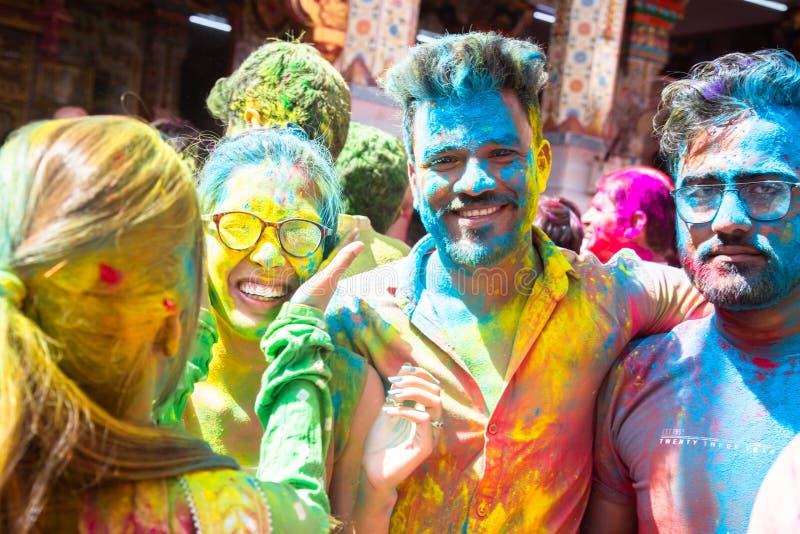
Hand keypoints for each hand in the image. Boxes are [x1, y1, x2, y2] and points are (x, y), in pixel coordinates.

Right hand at [290, 240, 363, 311]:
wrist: (298, 317)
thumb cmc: (314, 296)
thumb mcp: (329, 276)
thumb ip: (343, 261)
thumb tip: (362, 245)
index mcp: (331, 272)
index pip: (341, 252)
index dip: (348, 241)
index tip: (356, 229)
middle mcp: (325, 277)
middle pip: (334, 257)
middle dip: (340, 245)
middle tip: (345, 234)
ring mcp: (315, 283)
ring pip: (323, 264)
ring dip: (327, 254)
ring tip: (328, 244)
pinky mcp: (304, 289)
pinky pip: (311, 272)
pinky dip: (313, 265)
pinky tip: (308, 264)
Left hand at [362, 365, 442, 493]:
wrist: (372, 472)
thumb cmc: (378, 443)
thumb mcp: (387, 410)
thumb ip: (397, 392)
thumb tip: (404, 368)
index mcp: (424, 412)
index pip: (432, 386)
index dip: (420, 374)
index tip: (402, 369)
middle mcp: (431, 422)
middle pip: (435, 391)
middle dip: (415, 381)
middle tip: (394, 384)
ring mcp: (430, 435)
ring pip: (435, 402)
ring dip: (413, 392)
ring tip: (394, 395)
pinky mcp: (426, 447)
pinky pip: (424, 419)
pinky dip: (407, 410)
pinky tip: (390, 411)